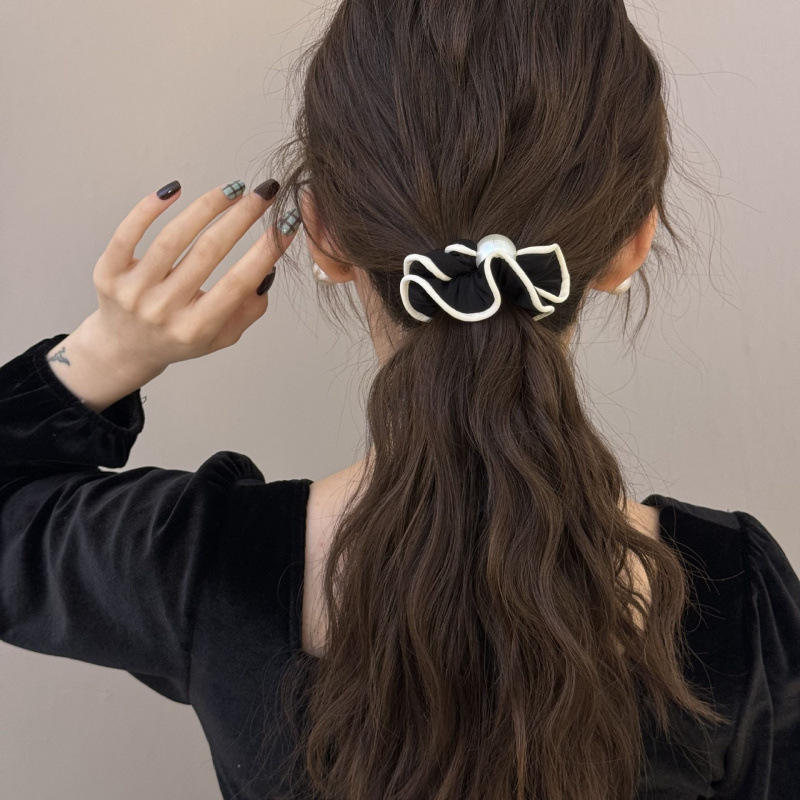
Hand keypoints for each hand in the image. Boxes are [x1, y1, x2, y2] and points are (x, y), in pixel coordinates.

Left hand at [45, 179, 298, 412]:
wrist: (123, 350)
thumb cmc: (180, 338)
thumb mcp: (222, 337)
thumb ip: (249, 310)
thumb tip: (266, 269)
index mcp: (196, 328)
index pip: (238, 282)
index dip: (267, 250)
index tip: (286, 223)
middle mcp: (164, 310)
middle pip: (209, 251)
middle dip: (242, 216)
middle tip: (265, 193)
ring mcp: (133, 291)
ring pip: (174, 237)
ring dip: (208, 205)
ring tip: (233, 189)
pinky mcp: (107, 273)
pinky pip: (128, 232)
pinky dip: (151, 207)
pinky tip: (175, 188)